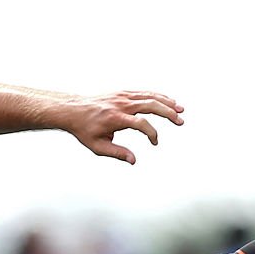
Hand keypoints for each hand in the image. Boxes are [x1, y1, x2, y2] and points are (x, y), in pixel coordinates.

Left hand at [64, 91, 183, 163]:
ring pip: (149, 96)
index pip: (141, 123)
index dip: (152, 134)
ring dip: (167, 103)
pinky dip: (158, 97)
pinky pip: (144, 93)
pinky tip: (168, 102)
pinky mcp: (123, 93)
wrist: (73, 110)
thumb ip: (117, 153)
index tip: (155, 143)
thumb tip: (133, 160)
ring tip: (181, 110)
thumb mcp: (98, 146)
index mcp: (115, 118)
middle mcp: (121, 104)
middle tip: (181, 122)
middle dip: (168, 113)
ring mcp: (122, 96)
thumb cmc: (85, 130)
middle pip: (150, 105)